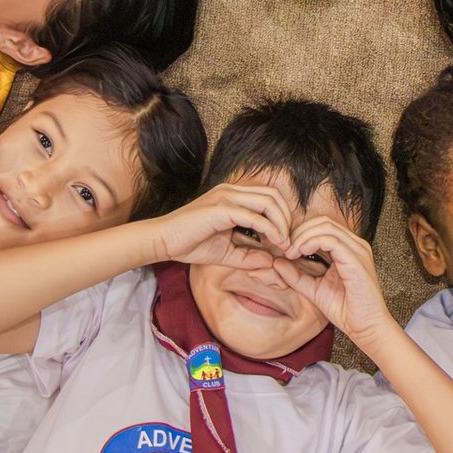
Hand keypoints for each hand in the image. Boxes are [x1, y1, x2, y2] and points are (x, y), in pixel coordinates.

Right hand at [153, 181, 295, 269]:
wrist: (163, 241)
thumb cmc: (189, 244)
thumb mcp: (225, 252)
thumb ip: (248, 256)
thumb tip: (271, 262)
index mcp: (232, 195)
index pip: (268, 198)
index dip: (282, 218)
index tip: (285, 241)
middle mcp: (231, 190)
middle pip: (274, 196)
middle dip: (287, 219)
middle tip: (289, 242)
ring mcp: (226, 196)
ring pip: (268, 201)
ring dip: (281, 223)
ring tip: (283, 243)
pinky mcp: (222, 208)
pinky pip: (255, 216)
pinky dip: (269, 229)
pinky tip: (273, 243)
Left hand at [272, 216, 396, 347]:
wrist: (365, 327)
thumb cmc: (345, 310)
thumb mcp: (314, 289)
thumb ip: (296, 276)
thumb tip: (277, 262)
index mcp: (348, 249)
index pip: (322, 226)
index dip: (300, 233)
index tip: (285, 250)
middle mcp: (355, 245)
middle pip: (322, 221)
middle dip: (299, 231)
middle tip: (285, 249)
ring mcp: (358, 250)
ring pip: (325, 226)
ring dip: (303, 236)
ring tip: (291, 252)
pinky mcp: (356, 259)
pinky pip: (331, 240)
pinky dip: (311, 242)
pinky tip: (301, 253)